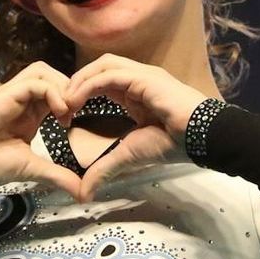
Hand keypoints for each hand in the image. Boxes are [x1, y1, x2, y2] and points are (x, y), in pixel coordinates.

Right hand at [0, 62, 82, 198]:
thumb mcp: (32, 170)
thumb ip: (58, 176)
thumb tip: (83, 194)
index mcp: (30, 114)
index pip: (58, 92)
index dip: (73, 101)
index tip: (77, 123)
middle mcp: (23, 101)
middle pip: (53, 76)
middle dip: (71, 90)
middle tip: (77, 114)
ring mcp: (14, 96)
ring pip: (44, 72)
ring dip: (62, 87)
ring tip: (68, 112)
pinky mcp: (5, 94)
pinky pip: (35, 82)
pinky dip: (53, 93)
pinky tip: (59, 114)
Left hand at [64, 55, 209, 200]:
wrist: (200, 138)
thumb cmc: (172, 144)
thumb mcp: (129, 156)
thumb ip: (106, 168)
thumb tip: (85, 193)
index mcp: (136, 93)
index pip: (103, 81)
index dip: (81, 93)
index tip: (65, 114)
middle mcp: (138, 79)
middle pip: (100, 68)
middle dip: (76, 82)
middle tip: (59, 105)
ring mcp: (142, 75)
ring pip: (103, 65)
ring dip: (80, 80)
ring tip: (64, 100)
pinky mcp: (144, 77)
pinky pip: (110, 74)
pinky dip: (89, 84)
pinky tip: (76, 99)